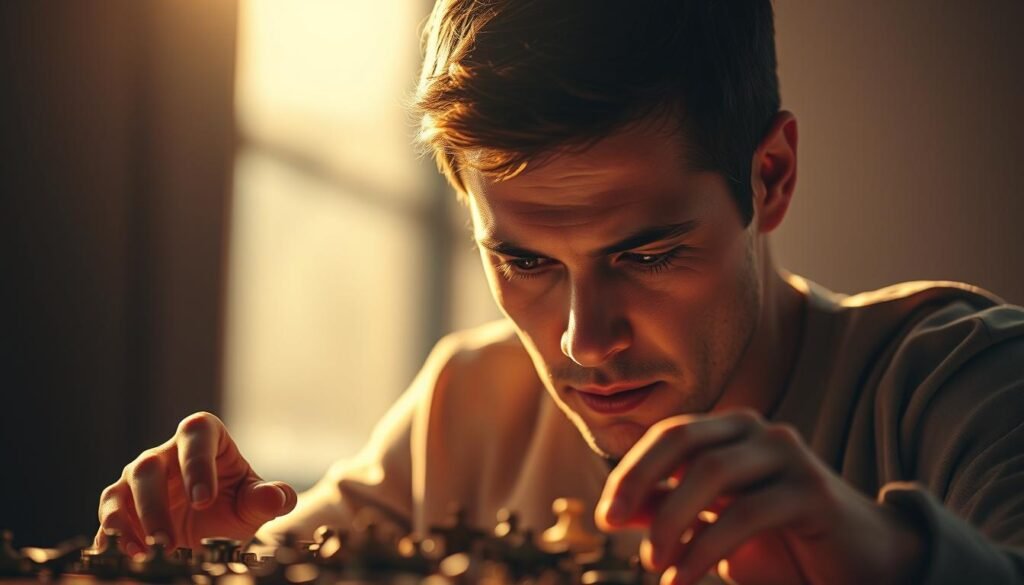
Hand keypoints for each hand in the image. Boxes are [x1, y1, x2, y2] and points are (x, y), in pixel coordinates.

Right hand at [96, 411, 296, 553]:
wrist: (216, 525)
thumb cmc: (236, 502)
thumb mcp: (255, 502)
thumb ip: (268, 498)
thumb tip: (277, 497)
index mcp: (204, 438)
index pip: (197, 436)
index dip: (197, 464)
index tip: (204, 500)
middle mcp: (165, 453)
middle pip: (149, 467)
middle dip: (156, 507)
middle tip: (168, 542)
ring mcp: (138, 478)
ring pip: (122, 491)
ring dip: (127, 523)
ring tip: (142, 554)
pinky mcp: (122, 504)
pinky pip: (110, 517)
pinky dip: (112, 538)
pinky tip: (123, 556)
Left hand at [595, 410, 926, 584]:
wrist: (862, 565)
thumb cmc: (781, 543)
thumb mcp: (714, 525)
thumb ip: (671, 510)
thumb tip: (618, 509)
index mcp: (732, 431)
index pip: (668, 436)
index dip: (630, 471)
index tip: (606, 517)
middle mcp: (758, 431)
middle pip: (681, 439)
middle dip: (638, 480)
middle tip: (612, 524)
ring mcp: (788, 456)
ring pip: (710, 472)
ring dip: (670, 520)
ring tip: (654, 563)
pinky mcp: (812, 492)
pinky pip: (744, 513)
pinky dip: (704, 548)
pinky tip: (683, 578)